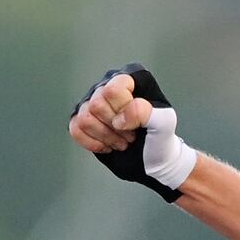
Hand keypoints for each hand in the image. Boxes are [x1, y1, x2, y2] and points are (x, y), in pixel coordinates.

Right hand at [70, 66, 194, 194]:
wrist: (152, 161)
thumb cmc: (159, 138)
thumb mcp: (164, 123)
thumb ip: (147, 112)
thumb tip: (120, 118)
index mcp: (130, 78)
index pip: (114, 89)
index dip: (123, 110)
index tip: (137, 123)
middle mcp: (108, 84)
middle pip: (96, 104)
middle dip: (115, 128)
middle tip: (130, 134)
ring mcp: (92, 101)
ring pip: (84, 117)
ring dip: (105, 136)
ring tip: (121, 141)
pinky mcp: (82, 119)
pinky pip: (75, 128)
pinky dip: (92, 143)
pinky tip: (107, 145)